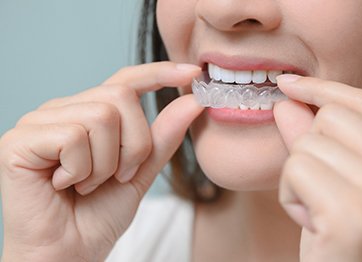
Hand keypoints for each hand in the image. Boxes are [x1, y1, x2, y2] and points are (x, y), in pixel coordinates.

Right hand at [0, 62, 202, 260]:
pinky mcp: (19, 141)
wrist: (68, 253)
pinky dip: (81, 170)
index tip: (192, 73)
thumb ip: (162, 137)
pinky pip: (73, 137)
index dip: (159, 73)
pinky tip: (65, 185)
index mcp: (88, 113)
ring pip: (100, 117)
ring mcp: (38, 122)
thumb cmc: (98, 215)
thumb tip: (192, 101)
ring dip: (106, 163)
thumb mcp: (141, 171)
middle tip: (117, 176)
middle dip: (133, 146)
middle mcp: (63, 110)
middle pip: (120, 98)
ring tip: (87, 184)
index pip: (125, 80)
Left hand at [274, 75, 361, 261]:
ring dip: (297, 180)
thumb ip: (314, 140)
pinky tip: (310, 225)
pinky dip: (290, 196)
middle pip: (331, 118)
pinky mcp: (354, 213)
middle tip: (318, 191)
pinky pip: (296, 170)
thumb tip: (288, 101)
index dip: (323, 89)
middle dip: (307, 150)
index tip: (288, 83)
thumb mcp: (334, 186)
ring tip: (317, 213)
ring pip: (307, 145)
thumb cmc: (341, 244)